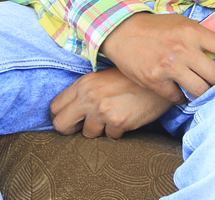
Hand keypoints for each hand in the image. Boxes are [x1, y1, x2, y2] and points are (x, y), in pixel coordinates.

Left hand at [49, 67, 173, 138]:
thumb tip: (71, 110)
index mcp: (84, 83)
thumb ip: (86, 91)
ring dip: (101, 129)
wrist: (160, 79)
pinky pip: (111, 136)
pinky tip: (128, 115)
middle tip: (85, 125)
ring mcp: (103, 111)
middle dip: (71, 129)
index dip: (62, 115)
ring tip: (115, 114)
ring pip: (89, 134)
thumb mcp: (104, 77)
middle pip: (60, 125)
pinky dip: (119, 130)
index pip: (54, 107)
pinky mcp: (118, 122)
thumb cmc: (132, 77)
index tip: (72, 118)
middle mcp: (89, 97)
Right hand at [99, 12, 214, 102]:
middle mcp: (183, 49)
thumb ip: (201, 36)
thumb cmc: (155, 28)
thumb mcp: (181, 23)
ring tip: (207, 91)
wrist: (122, 33)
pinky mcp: (156, 81)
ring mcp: (169, 67)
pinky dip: (183, 98)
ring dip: (206, 92)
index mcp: (193, 32)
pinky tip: (183, 93)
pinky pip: (178, 97)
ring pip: (200, 89)